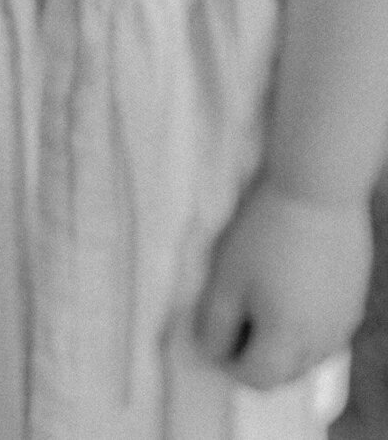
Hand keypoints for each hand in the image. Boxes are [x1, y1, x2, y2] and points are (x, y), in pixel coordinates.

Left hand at [193, 175, 370, 390]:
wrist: (318, 188)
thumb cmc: (264, 232)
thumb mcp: (227, 277)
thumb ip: (215, 323)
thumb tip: (210, 351)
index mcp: (288, 341)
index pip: (256, 378)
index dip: (228, 362)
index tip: (213, 334)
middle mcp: (323, 342)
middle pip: (285, 372)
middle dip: (256, 356)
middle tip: (234, 317)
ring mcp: (345, 321)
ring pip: (310, 353)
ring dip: (284, 343)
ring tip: (262, 300)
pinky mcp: (356, 298)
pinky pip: (329, 329)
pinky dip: (307, 322)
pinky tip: (292, 284)